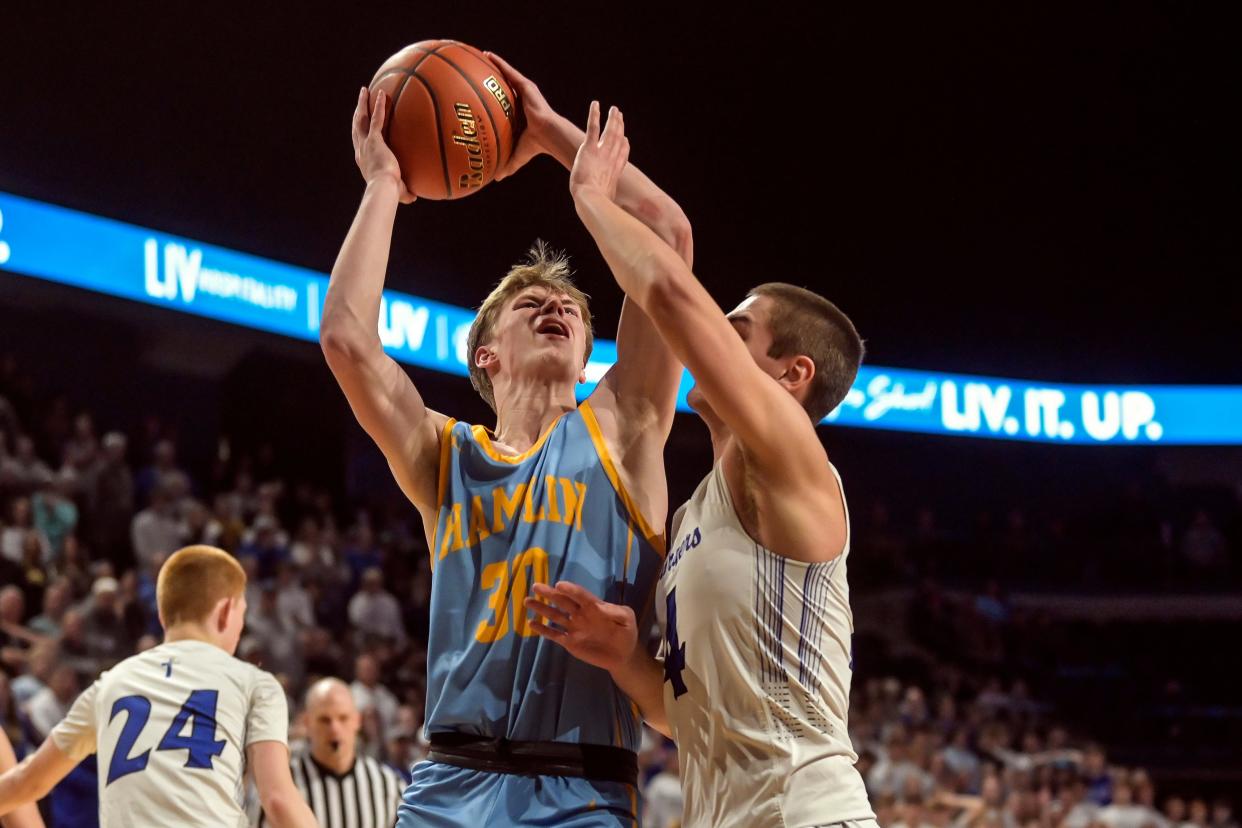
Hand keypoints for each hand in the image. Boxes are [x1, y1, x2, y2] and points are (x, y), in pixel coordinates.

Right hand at [351, 87, 415, 203]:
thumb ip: (405, 193)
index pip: (359, 143)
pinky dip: (379, 106)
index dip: (359, 132)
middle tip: (360, 101)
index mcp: (363, 160)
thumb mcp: (397, 192)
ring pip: (361, 119)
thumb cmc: (389, 194)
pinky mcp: (374, 140)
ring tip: (365, 90)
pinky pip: (376, 119)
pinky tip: (381, 94)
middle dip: (358, 112)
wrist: (383, 188)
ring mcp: (365, 144)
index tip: (361, 125)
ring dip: (363, 103)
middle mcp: (361, 150)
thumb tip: (414, 197)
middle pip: (357, 126)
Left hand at [484, 51, 560, 180]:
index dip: (493, 97)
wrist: (546, 135)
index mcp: (517, 114)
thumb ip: (506, 165)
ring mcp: (523, 92)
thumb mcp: (516, 155)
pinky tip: (488, 55)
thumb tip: (495, 179)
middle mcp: (520, 100)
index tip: (481, 94)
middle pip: (503, 86)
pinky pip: (509, 71)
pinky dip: (499, 63)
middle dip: (492, 78)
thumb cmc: (534, 146)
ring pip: (506, 75)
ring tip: (480, 55)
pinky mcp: (526, 85)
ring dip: (495, 65)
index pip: (503, 103)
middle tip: (477, 72)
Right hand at [524, 581, 638, 673]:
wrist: (623, 655)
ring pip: (555, 616)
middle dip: (550, 594)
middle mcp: (581, 614)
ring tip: (528, 601)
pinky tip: (531, 623)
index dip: (571, 590)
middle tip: (536, 586)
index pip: (581, 596)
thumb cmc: (626, 632)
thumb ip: (617, 612)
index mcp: (595, 607)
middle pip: (563, 602)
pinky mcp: (570, 642)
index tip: (559, 584)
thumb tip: (602, 608)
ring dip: (542, 608)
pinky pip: (554, 634)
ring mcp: (574, 628)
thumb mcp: (627, 619)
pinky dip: (543, 630)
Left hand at [569, 101, 628, 202]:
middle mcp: (610, 160)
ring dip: (612, 120)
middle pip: (617, 140)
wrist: (590, 200)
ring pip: (609, 132)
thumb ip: (608, 206)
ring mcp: (601, 152)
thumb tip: (610, 218)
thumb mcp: (605, 206)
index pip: (621, 156)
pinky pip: (593, 127)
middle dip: (619, 128)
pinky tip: (596, 104)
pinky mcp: (590, 148)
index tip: (625, 140)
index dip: (624, 147)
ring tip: (614, 109)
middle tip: (621, 118)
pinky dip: (595, 115)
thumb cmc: (596, 206)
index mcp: (613, 172)